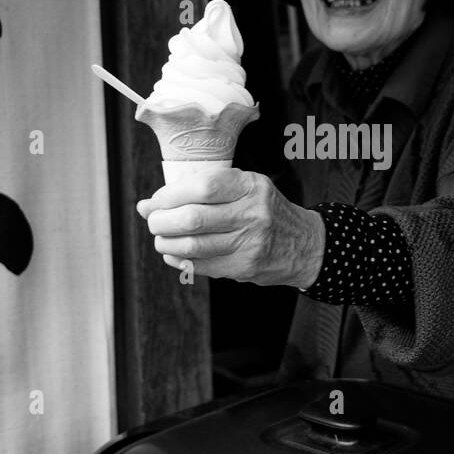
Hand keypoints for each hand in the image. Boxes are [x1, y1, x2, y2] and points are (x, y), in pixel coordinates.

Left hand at [136, 168, 325, 288]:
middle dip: (161, 221)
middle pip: (193, 218)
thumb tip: (149, 204)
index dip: (170, 195)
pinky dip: (178, 260)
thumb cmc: (265, 210)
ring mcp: (250, 243)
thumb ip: (203, 190)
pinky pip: (201, 265)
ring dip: (166, 243)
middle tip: (153, 221)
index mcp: (250, 186)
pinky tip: (173, 253)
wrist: (303, 244)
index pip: (202, 187)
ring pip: (193, 245)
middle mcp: (252, 213)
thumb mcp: (245, 187)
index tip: (155, 201)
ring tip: (161, 238)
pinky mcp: (244, 267)